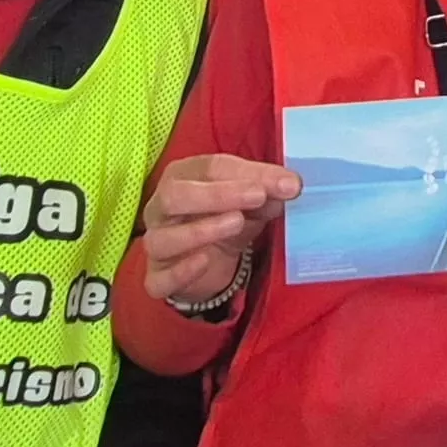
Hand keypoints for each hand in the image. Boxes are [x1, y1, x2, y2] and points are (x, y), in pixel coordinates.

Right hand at [142, 154, 300, 302]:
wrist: (208, 264)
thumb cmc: (224, 218)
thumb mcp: (248, 202)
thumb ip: (267, 191)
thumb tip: (292, 185)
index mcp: (182, 177)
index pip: (208, 168)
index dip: (245, 174)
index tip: (283, 182)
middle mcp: (160, 208)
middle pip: (175, 196)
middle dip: (216, 195)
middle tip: (257, 196)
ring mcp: (154, 244)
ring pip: (164, 238)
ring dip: (200, 230)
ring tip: (237, 223)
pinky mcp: (157, 277)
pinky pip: (160, 278)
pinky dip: (181, 270)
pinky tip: (205, 261)